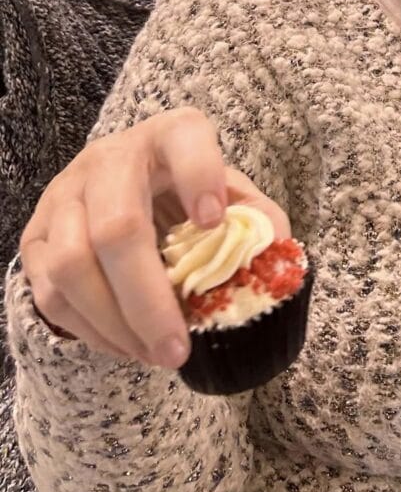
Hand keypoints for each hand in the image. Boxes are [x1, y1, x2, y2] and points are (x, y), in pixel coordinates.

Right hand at [19, 107, 290, 369]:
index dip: (199, 176)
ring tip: (156, 355)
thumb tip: (273, 260)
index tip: (214, 220)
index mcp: (171, 136)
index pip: (184, 138)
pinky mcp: (35, 236)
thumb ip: (258, 221)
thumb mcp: (232, 194)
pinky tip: (127, 346)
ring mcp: (64, 196)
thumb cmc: (189, 193)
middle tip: (179, 347)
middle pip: (117, 226)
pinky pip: (49, 293)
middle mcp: (110, 158)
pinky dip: (89, 330)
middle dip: (148, 299)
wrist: (129, 184)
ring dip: (115, 324)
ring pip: (71, 266)